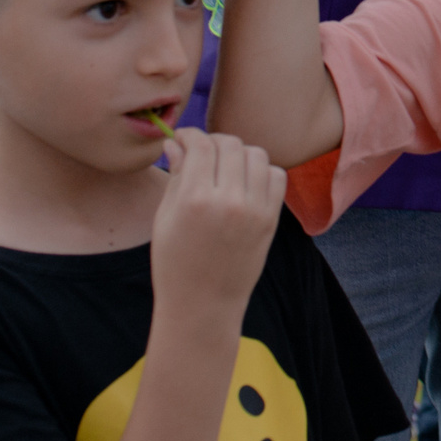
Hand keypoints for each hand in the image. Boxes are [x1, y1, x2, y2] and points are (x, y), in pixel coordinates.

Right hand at [149, 128, 284, 320]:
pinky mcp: (271, 219)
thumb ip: (176, 177)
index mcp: (195, 200)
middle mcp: (229, 201)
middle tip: (203, 153)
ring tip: (225, 167)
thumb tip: (176, 143)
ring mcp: (254, 210)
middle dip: (214, 142)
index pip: (201, 145)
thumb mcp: (164, 219)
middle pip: (230, 144)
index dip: (190, 135)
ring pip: (256, 154)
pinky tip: (245, 182)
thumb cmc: (174, 263)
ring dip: (240, 154)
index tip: (183, 139)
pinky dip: (263, 171)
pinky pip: (276, 176)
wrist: (204, 305)